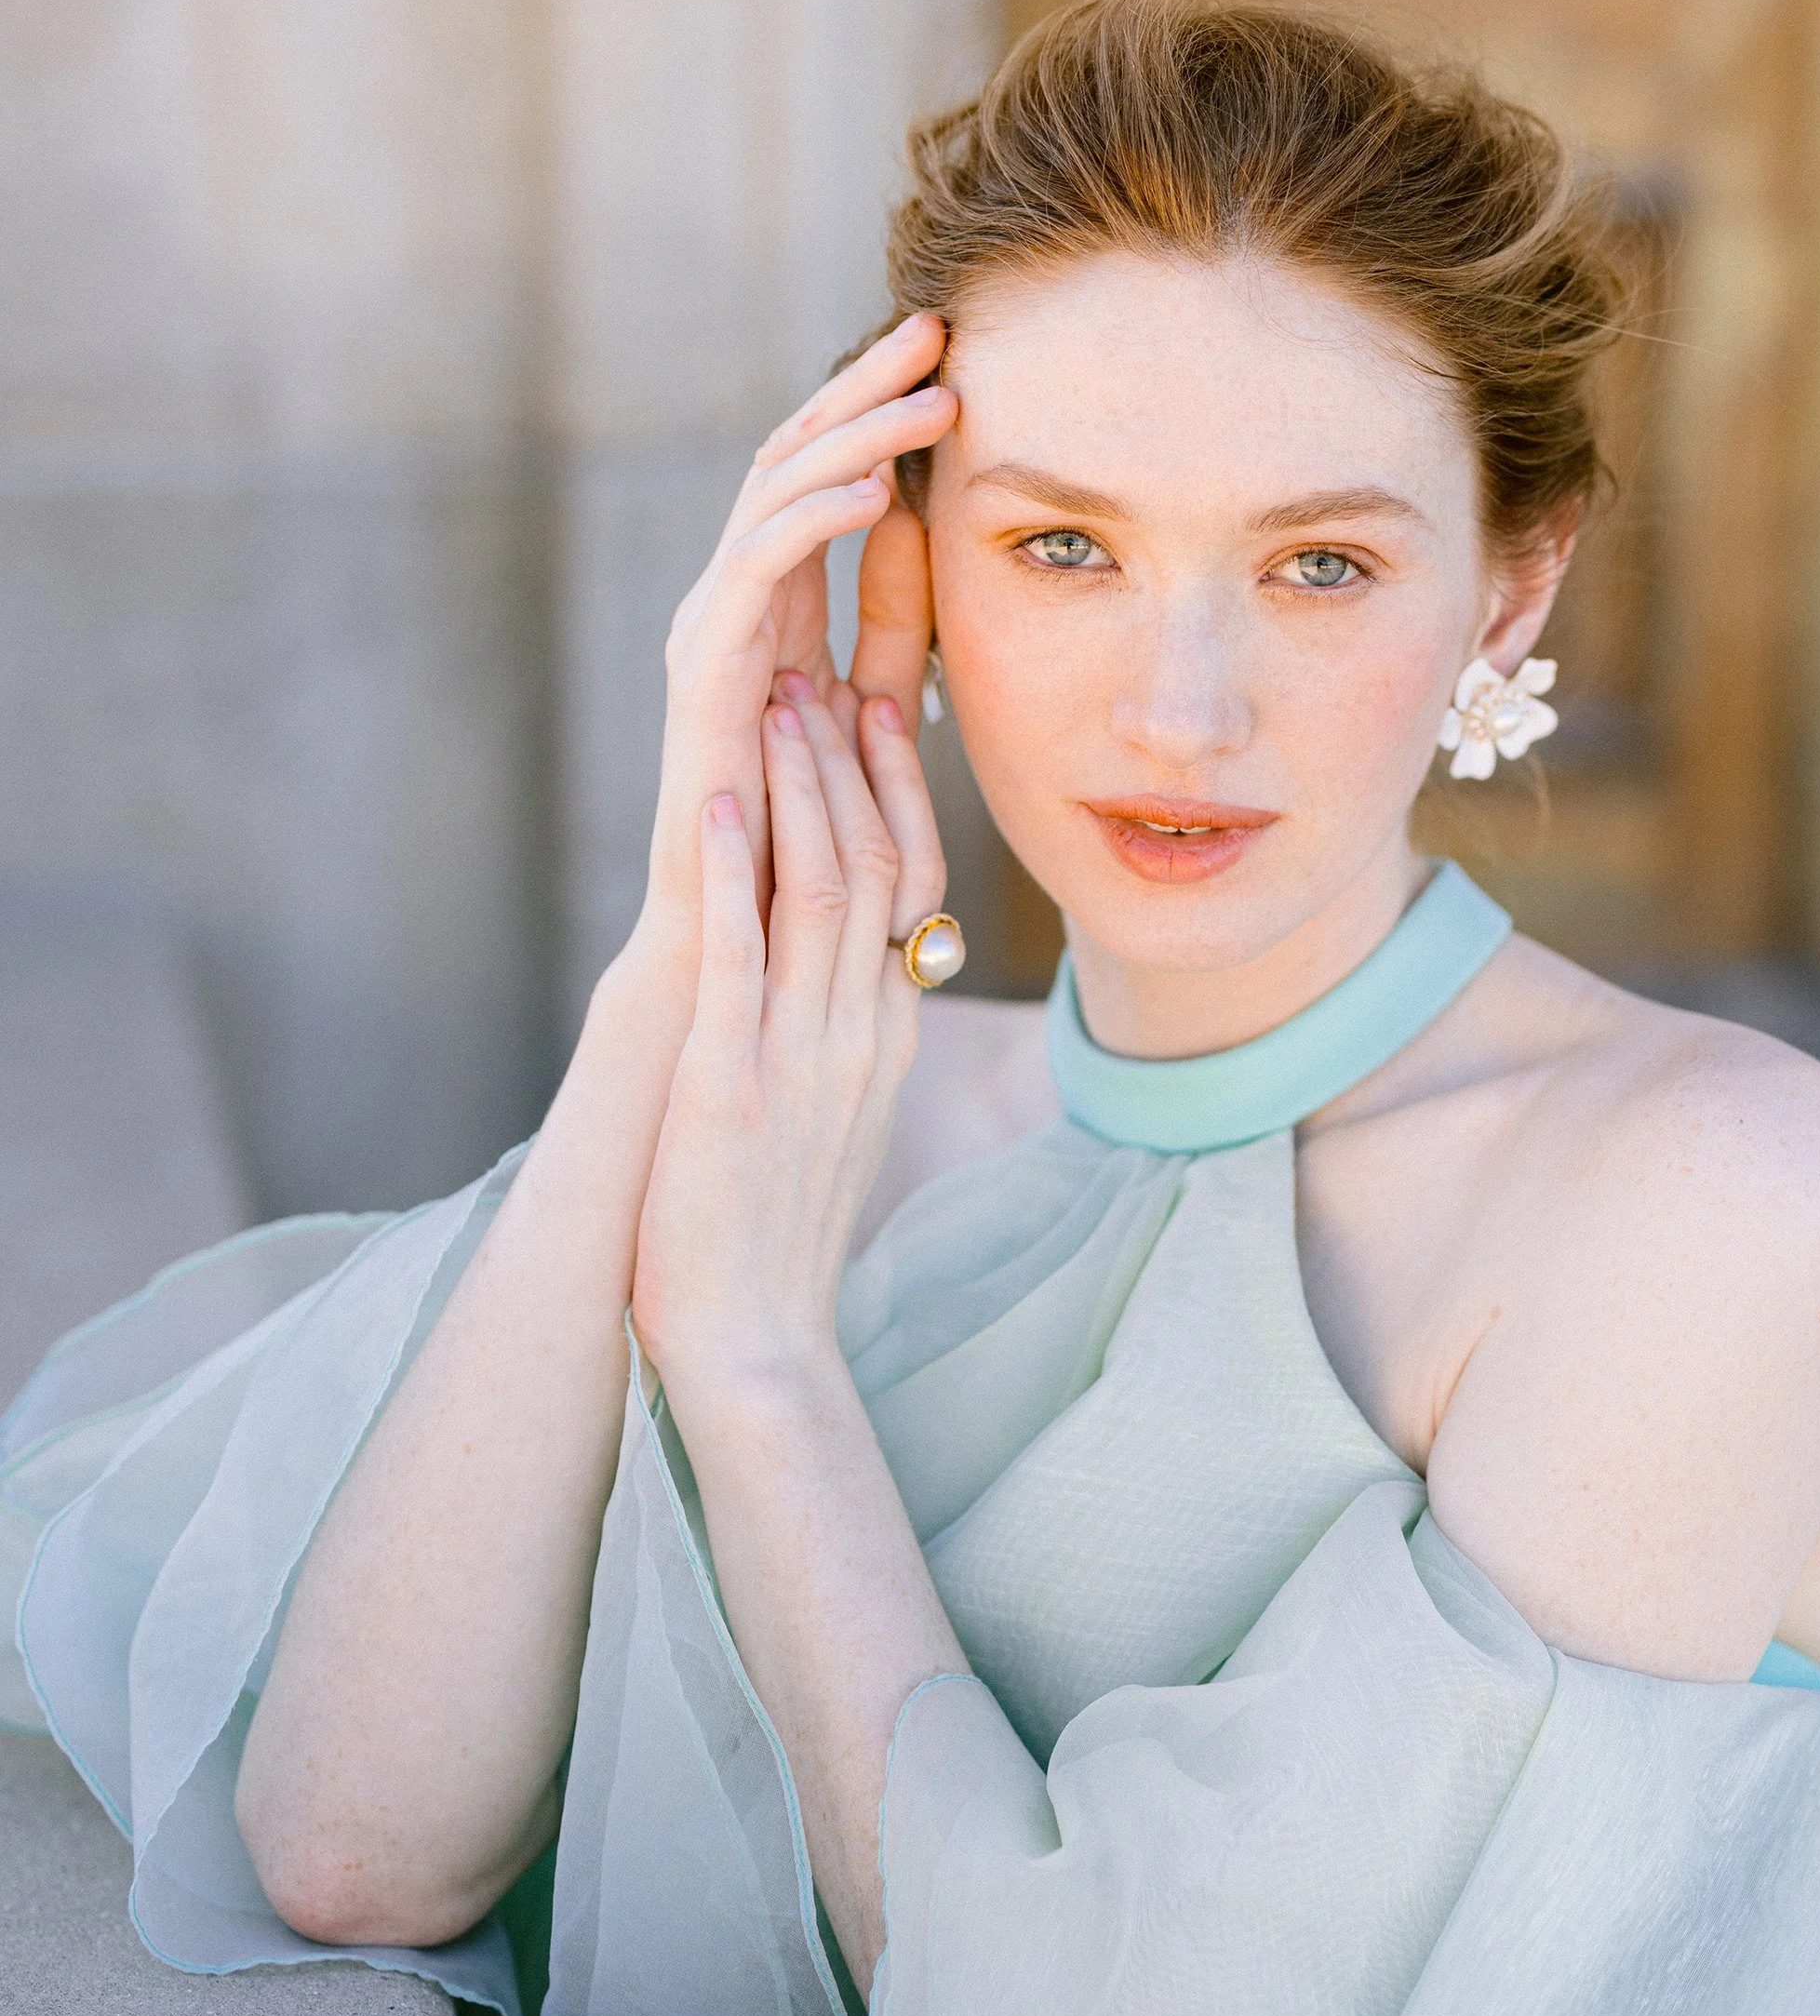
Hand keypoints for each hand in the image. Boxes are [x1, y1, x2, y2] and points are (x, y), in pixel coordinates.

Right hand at [628, 314, 954, 979]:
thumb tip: (925, 526)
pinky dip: (816, 523)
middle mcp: (733, 600)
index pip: (824, 474)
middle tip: (936, 326)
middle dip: (864, 387)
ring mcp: (711, 630)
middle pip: (794, 457)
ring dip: (857, 437)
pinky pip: (759, 573)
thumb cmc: (805, 836)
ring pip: (776, 497)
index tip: (952, 353)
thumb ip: (895, 624)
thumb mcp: (875, 706)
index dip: (877, 408)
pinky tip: (878, 490)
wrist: (736, 935)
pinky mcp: (705, 674)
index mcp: (772, 602)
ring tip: (933, 395)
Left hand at [633, 679, 947, 1406]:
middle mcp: (858, 1032)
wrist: (758, 1345)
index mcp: (882, 1037)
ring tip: (778, 701)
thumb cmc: (774, 1241)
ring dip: (800, 789)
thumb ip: (841, 1040)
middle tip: (826, 670)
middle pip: (879, 864)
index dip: (896, 792)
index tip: (879, 711)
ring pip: (823, 891)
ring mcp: (803, 1053)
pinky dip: (731, 873)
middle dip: (852, 761)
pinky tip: (712, 800)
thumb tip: (846, 981)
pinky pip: (741, 957)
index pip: (911, 887)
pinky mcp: (733, 1081)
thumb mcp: (832, 1123)